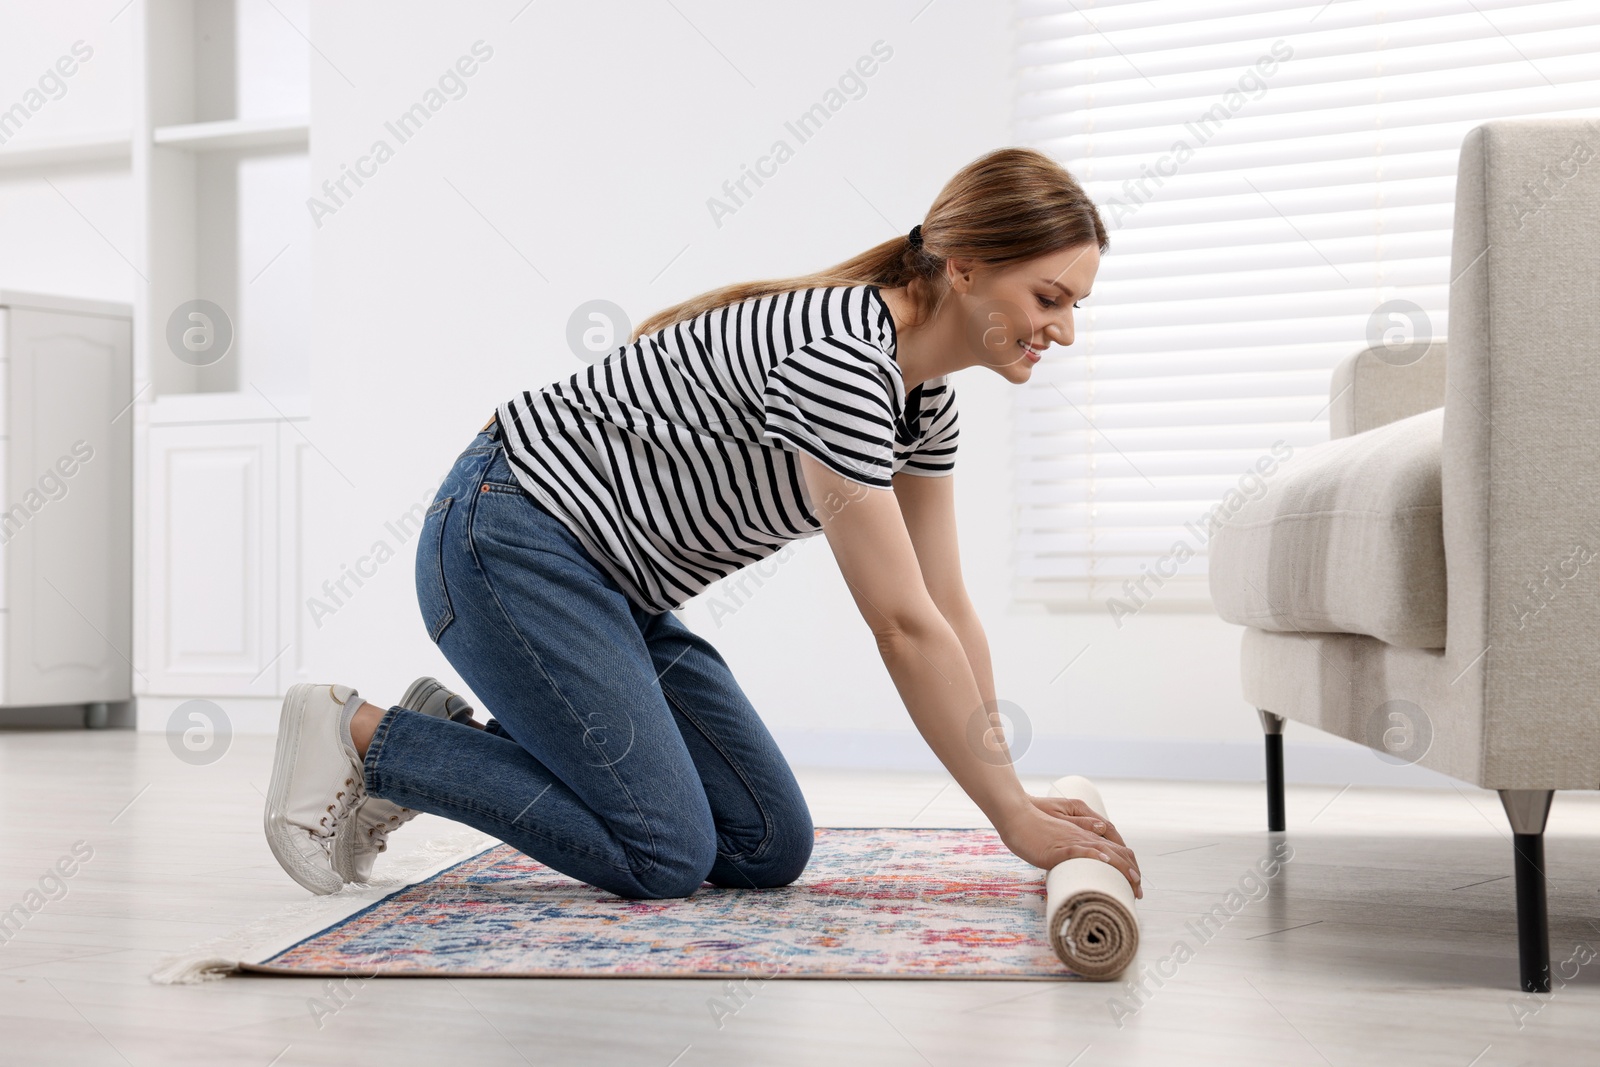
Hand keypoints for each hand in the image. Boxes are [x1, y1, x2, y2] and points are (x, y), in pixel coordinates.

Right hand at [996, 799, 1142, 898]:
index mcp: (1085, 836)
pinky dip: (1095, 856)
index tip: (1134, 883)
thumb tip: (1094, 858)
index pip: (1116, 849)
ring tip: (1134, 883)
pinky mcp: (1059, 848)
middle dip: (1132, 872)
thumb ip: (1076, 845)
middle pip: (1117, 852)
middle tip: (1138, 892)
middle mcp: (1084, 837)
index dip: (1129, 865)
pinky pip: (1080, 851)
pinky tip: (1105, 863)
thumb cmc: (1036, 830)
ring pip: (1105, 852)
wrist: (1017, 818)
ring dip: (1122, 868)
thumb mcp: (1061, 837)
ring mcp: (1073, 841)